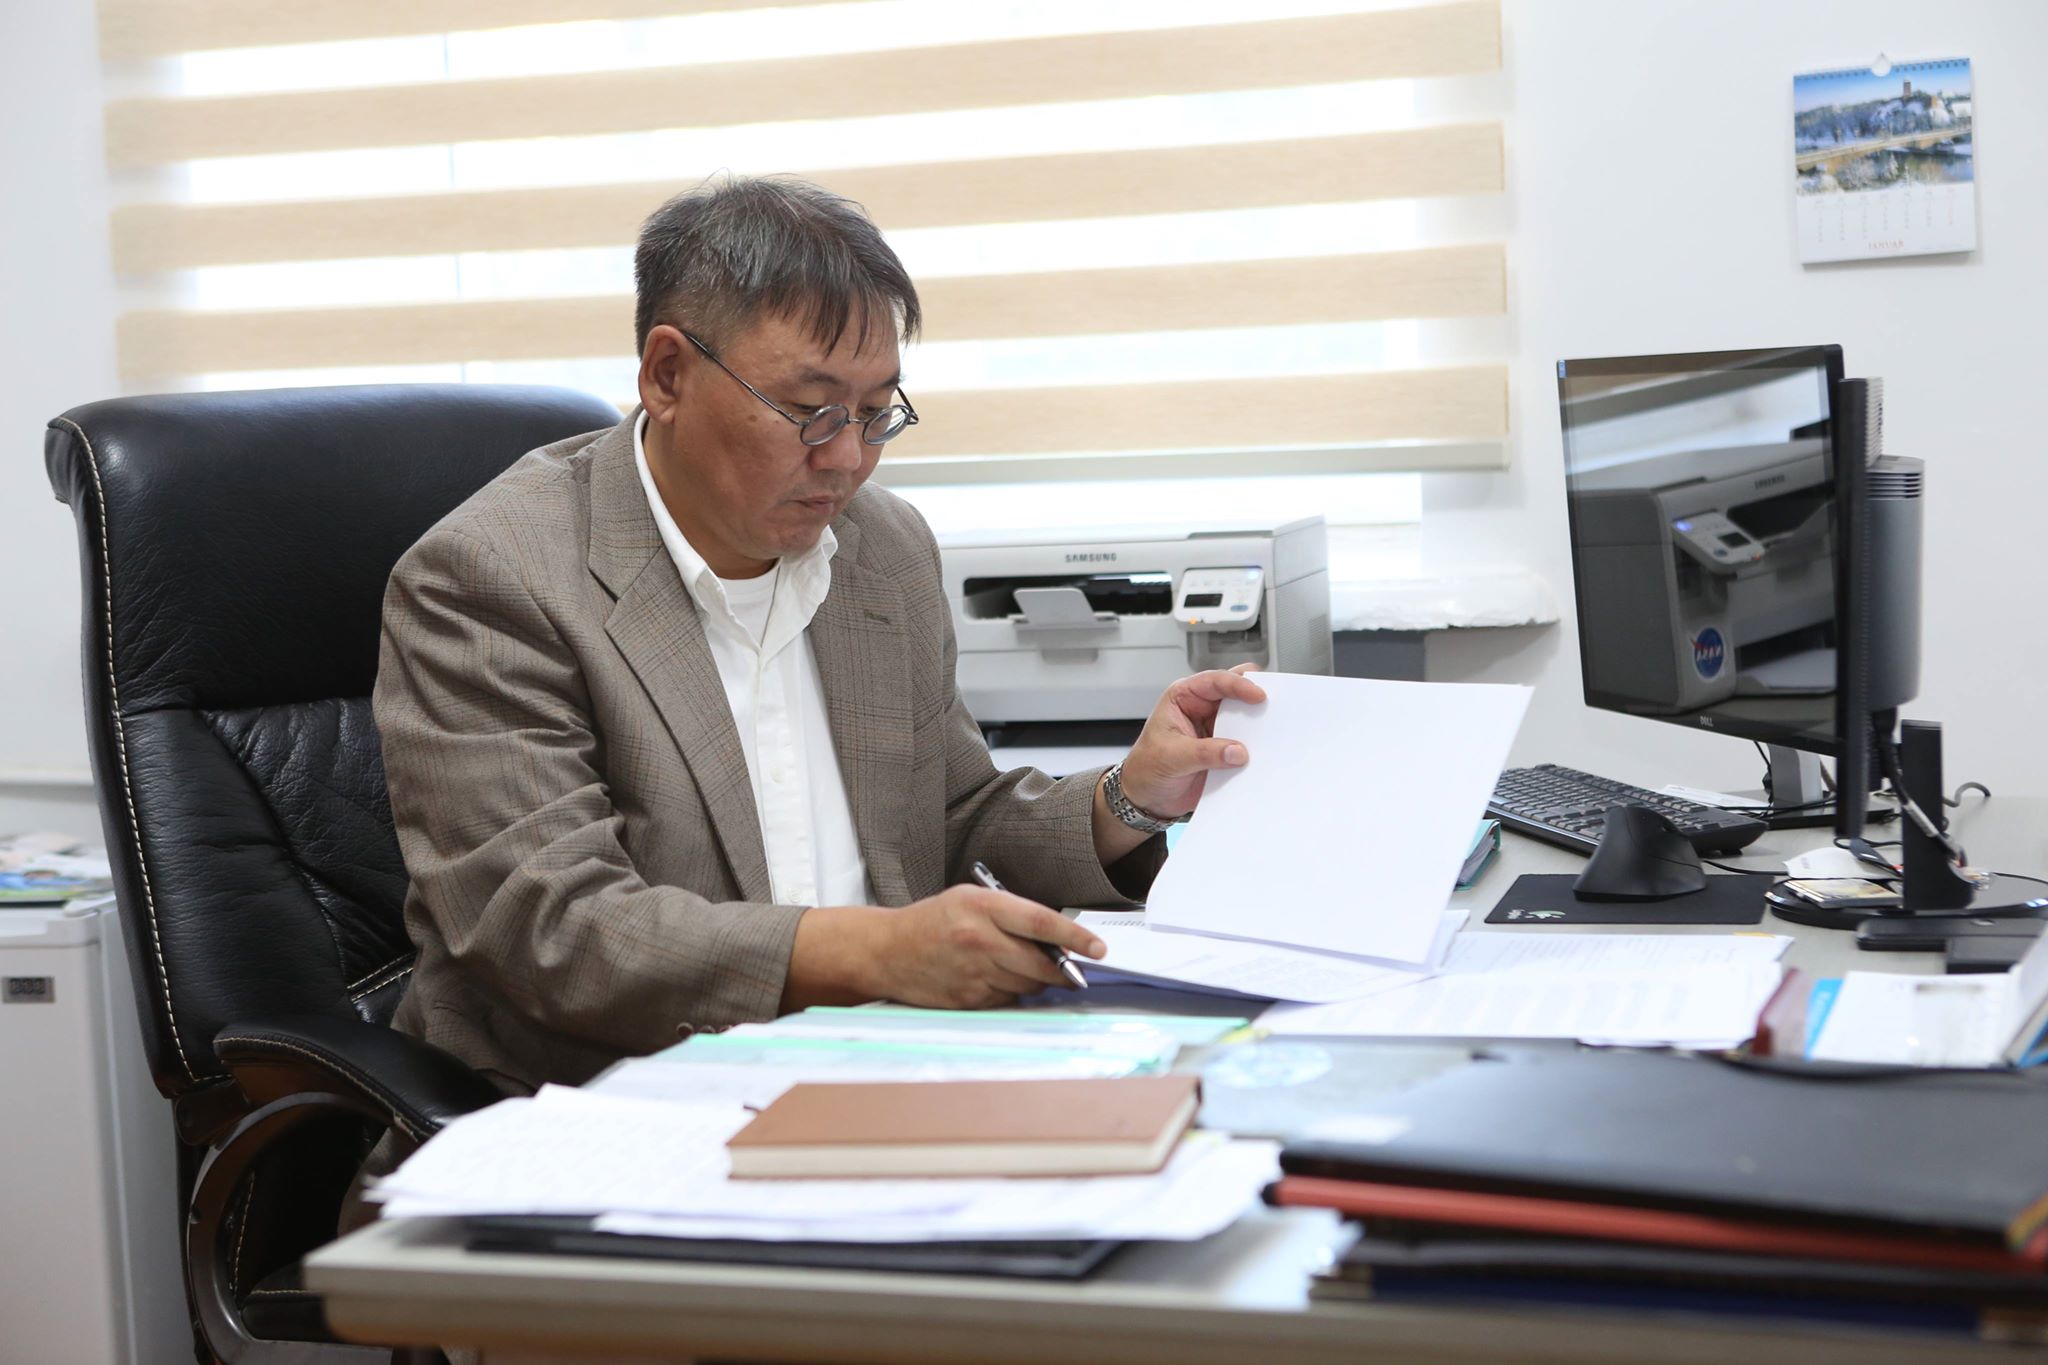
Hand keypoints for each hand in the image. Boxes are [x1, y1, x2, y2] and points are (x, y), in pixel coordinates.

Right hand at [811, 886, 1107, 1009]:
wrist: (886, 951)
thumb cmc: (933, 921)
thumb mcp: (969, 899)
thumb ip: (1011, 914)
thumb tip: (1057, 938)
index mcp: (982, 907)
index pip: (1041, 923)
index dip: (1075, 937)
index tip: (1099, 949)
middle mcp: (979, 940)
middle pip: (1041, 963)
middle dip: (1062, 969)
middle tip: (1072, 969)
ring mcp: (973, 974)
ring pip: (1028, 986)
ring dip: (1034, 981)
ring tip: (1015, 967)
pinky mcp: (968, 999)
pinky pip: (1007, 1000)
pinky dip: (1010, 993)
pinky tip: (992, 979)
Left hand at [1115, 664, 1267, 818]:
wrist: (1148, 799)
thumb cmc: (1146, 769)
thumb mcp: (1171, 757)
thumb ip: (1204, 753)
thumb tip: (1237, 752)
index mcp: (1183, 697)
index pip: (1214, 681)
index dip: (1238, 685)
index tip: (1258, 695)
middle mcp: (1202, 709)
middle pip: (1235, 694)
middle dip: (1255, 699)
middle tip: (1274, 708)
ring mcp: (1216, 729)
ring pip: (1244, 719)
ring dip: (1258, 725)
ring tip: (1275, 731)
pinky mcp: (1225, 749)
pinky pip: (1246, 744)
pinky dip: (1257, 747)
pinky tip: (1267, 753)